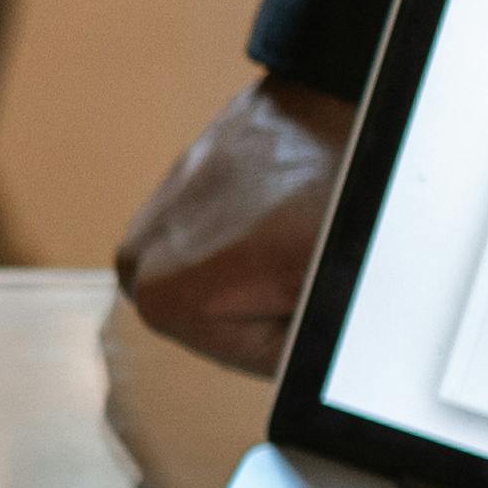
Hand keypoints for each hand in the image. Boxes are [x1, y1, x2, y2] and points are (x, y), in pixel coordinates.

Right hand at [118, 79, 353, 371]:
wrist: (349, 93)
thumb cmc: (341, 188)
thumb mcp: (330, 300)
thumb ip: (296, 363)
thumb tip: (300, 395)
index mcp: (160, 294)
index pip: (239, 356)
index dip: (294, 330)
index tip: (314, 286)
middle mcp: (138, 253)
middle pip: (219, 319)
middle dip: (271, 300)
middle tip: (311, 256)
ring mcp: (156, 209)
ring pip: (219, 275)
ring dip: (262, 264)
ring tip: (303, 227)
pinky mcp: (181, 175)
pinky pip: (219, 232)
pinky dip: (255, 228)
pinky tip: (290, 205)